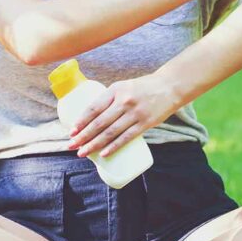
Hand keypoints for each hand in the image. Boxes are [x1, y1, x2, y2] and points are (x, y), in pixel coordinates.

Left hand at [66, 73, 180, 158]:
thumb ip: (110, 100)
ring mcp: (135, 113)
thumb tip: (92, 118)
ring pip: (110, 132)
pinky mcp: (145, 123)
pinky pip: (126, 138)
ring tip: (83, 152)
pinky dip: (113, 147)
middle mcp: (124, 101)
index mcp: (116, 90)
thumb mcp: (124, 87)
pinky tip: (103, 154)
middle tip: (72, 145)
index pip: (94, 107)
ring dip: (94, 144)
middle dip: (83, 136)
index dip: (81, 120)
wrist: (170, 86)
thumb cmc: (143, 88)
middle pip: (99, 122)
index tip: (72, 131)